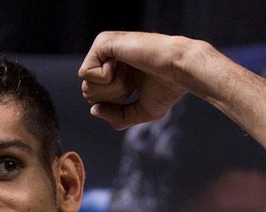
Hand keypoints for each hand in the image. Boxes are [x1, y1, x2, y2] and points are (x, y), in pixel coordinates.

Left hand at [79, 32, 208, 129]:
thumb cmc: (167, 87)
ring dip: (111, 88)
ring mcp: (104, 48)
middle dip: (111, 97)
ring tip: (130, 74)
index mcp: (117, 70)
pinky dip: (106, 78)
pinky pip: (85, 73)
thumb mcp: (141, 110)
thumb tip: (94, 110)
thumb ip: (117, 117)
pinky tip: (124, 65)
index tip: (135, 89)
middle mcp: (108, 58)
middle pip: (87, 92)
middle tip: (132, 82)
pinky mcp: (102, 42)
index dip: (115, 102)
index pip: (97, 97)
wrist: (179, 69)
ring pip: (85, 85)